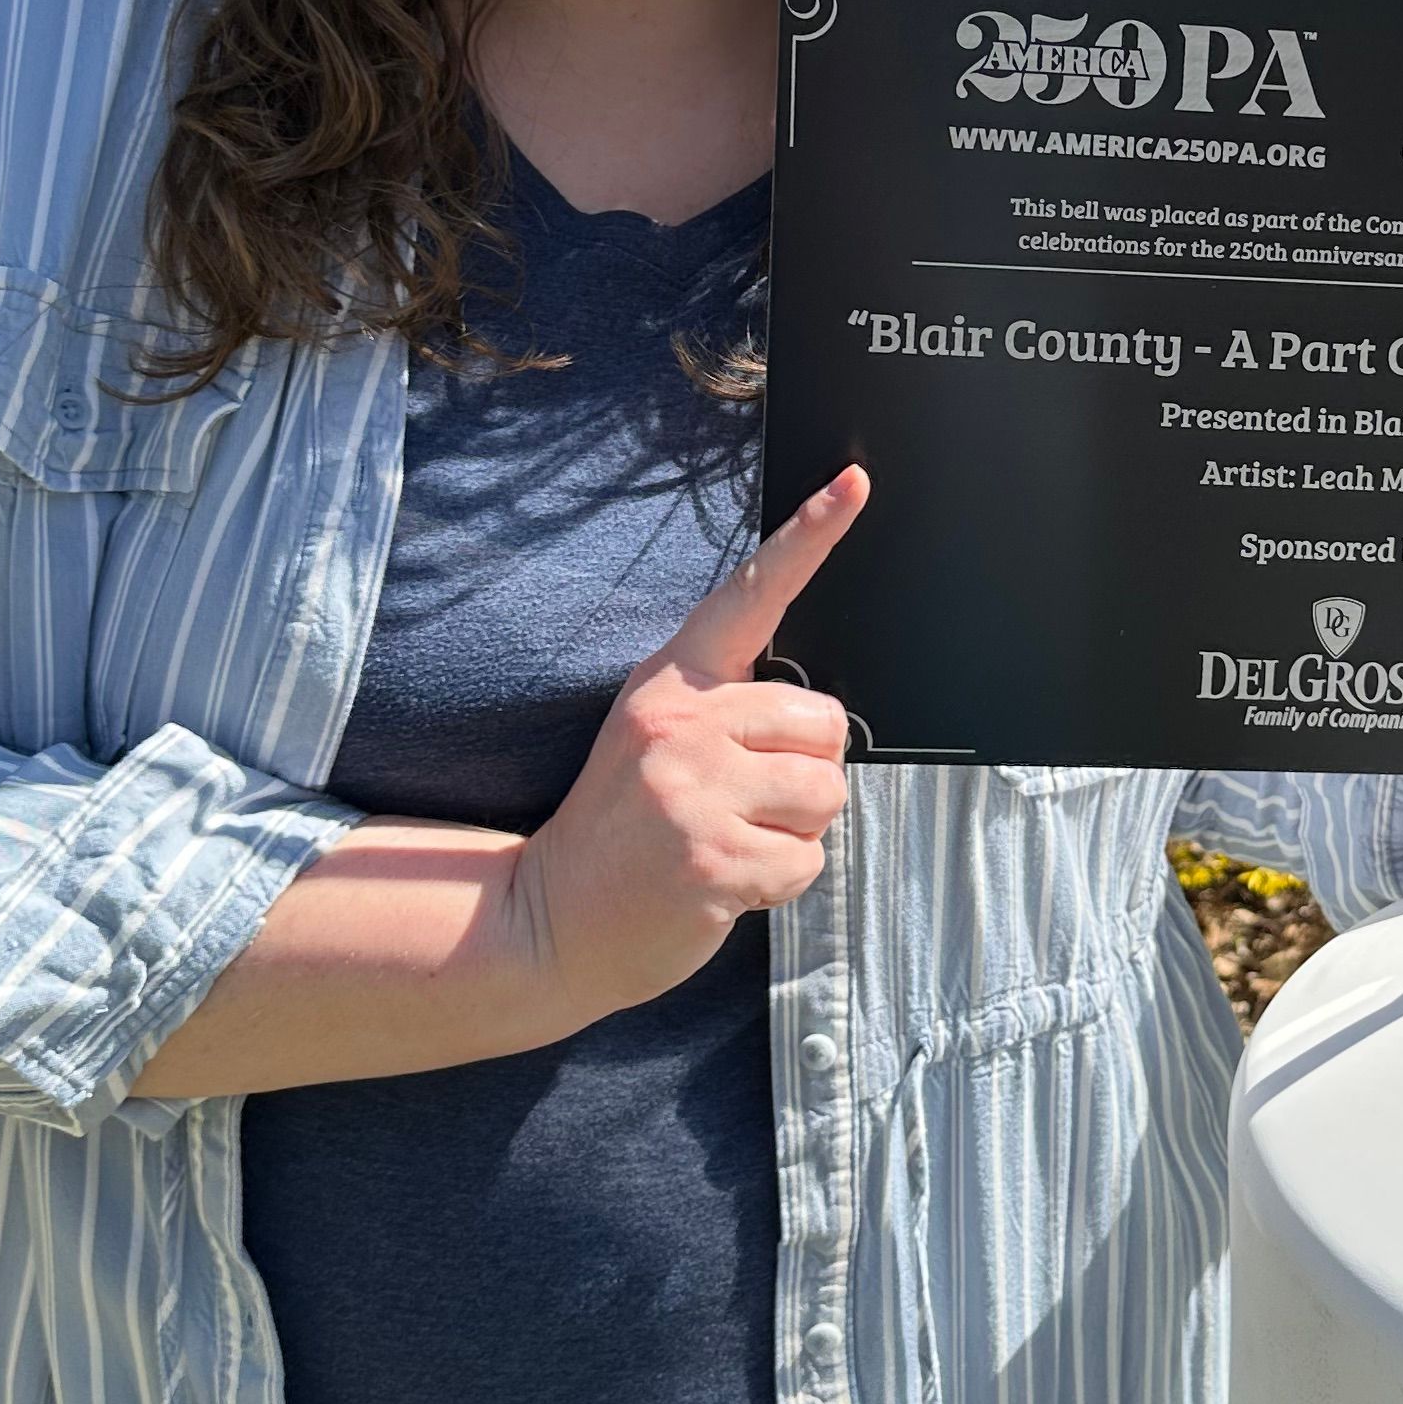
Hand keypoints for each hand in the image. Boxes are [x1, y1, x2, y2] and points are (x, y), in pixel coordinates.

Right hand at [501, 466, 867, 1031]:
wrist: (548, 918)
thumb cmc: (621, 830)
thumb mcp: (654, 738)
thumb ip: (725, 708)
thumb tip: (818, 716)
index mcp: (671, 684)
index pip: (750, 596)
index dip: (809, 537)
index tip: (854, 485)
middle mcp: (681, 725)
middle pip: (826, 723)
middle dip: (806, 770)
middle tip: (741, 802)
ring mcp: (695, 794)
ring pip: (827, 793)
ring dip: (796, 829)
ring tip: (730, 840)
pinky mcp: (714, 861)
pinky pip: (808, 861)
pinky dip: (781, 881)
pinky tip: (727, 882)